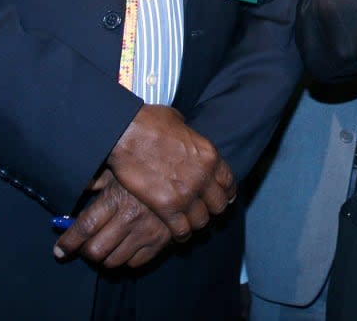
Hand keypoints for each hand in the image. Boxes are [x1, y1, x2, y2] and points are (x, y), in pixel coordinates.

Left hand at [53, 170, 171, 267]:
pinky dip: (128, 259)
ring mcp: (147, 231)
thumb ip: (98, 181)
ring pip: (113, 261)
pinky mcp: (163, 240)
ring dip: (106, 257)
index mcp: (116, 199)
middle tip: (86, 247)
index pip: (83, 228)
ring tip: (107, 247)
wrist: (188, 170)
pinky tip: (127, 246)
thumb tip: (79, 188)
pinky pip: (136, 262)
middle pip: (95, 250)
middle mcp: (130, 217)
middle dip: (86, 252)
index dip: (68, 243)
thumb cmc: (148, 167)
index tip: (60, 251)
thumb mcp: (121, 168)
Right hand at [106, 105, 234, 240]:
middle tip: (202, 211)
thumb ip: (188, 136)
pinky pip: (182, 230)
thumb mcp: (180, 123)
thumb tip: (184, 136)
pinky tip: (176, 233)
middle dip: (212, 209)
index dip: (226, 192)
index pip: (228, 182)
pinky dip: (181, 234)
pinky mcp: (167, 206)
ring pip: (202, 220)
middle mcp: (204, 176)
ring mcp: (187, 193)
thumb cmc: (150, 123)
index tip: (221, 197)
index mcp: (209, 155)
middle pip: (219, 204)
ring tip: (188, 223)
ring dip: (196, 223)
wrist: (128, 134)